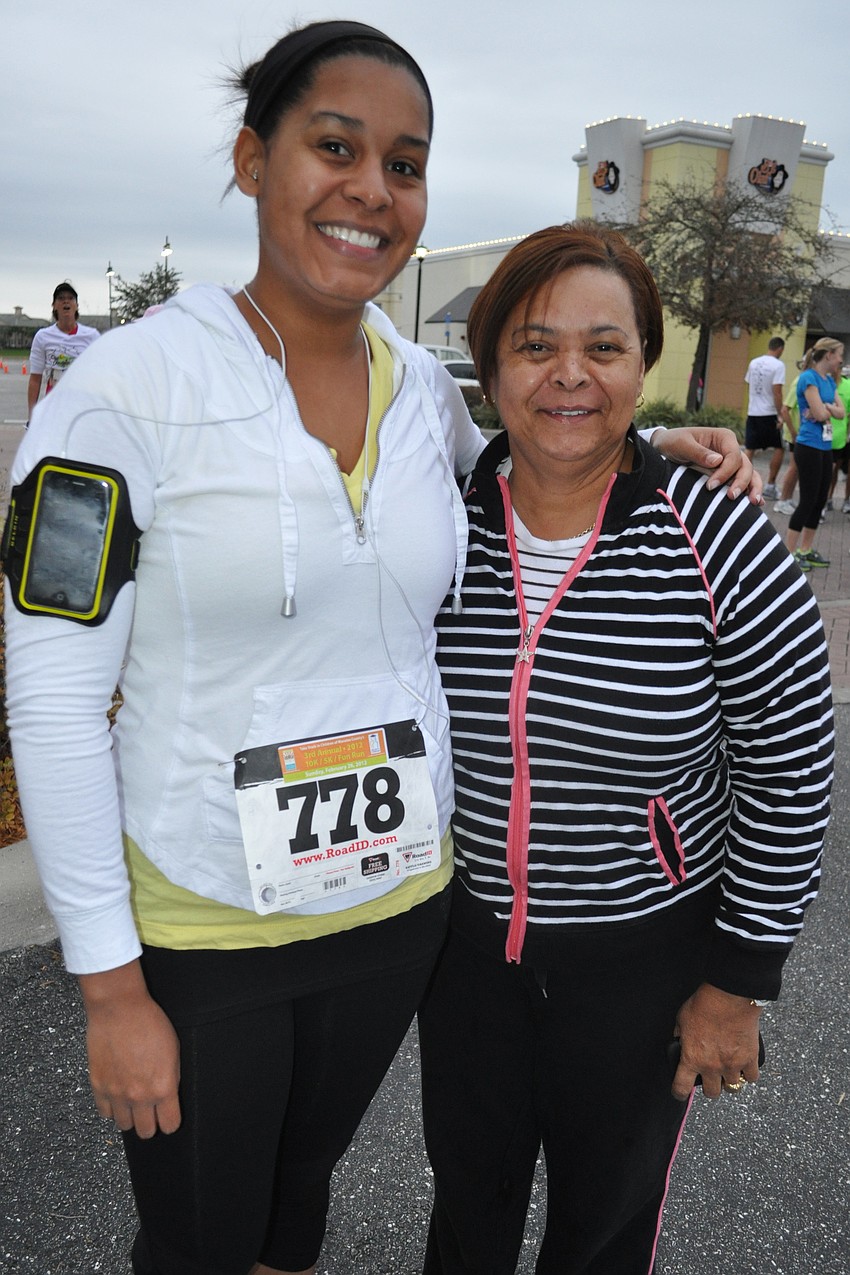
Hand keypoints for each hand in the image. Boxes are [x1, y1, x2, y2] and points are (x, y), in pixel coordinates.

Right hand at [79, 961, 181, 1138]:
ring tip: (133, 1101)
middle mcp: (139, 1096)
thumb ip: (171, 1078)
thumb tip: (169, 1094)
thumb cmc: (149, 1022)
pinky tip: (117, 1095)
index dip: (170, 1121)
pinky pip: (105, 1113)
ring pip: (124, 1125)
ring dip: (130, 1116)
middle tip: (151, 1110)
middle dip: (150, 1122)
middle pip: (146, 1131)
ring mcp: (116, 1094)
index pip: (169, 1125)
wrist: (119, 1009)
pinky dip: (111, 1107)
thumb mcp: (174, 1050)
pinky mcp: (98, 1087)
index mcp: (163, 1087)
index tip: (168, 1115)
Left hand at [652, 427, 760, 503]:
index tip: (710, 486)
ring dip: (753, 489)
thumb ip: (698, 452)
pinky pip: (743, 482)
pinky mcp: (727, 475)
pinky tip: (756, 504)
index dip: (726, 472)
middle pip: (745, 466)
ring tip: (754, 503)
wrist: (664, 448)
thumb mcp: (681, 445)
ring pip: (749, 475)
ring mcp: (730, 463)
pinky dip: (750, 491)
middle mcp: (731, 449)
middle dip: (741, 482)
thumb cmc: (673, 442)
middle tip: (731, 497)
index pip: (734, 456)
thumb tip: (718, 461)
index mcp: (724, 438)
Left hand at [671, 982, 761, 1100]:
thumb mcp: (682, 1018)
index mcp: (692, 1058)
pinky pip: (751, 1078)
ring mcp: (732, 1065)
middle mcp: (711, 1067)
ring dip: (730, 1080)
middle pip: (711, 1093)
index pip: (681, 1087)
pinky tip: (745, 1066)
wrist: (729, 997)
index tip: (680, 1092)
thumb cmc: (704, 1004)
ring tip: (728, 1070)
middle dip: (710, 1087)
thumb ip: (680, 1034)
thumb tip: (679, 1040)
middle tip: (710, 1078)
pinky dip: (748, 1074)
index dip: (679, 1092)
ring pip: (732, 1088)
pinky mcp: (750, 1059)